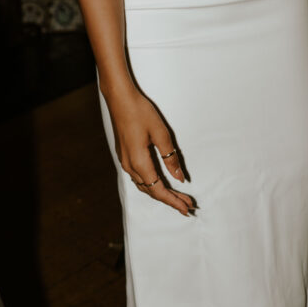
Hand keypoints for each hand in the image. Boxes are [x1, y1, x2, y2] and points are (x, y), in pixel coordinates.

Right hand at [106, 85, 194, 214]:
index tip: (187, 209)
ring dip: (161, 192)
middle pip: (151, 190)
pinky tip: (160, 181)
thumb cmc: (140, 112)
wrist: (119, 97)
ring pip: (144, 185)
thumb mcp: (161, 133)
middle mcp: (130, 166)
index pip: (158, 190)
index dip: (173, 201)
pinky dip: (152, 184)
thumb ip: (170, 157)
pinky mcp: (124, 155)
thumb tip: (179, 178)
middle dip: (170, 199)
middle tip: (188, 205)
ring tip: (178, 196)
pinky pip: (139, 177)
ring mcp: (125, 161)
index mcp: (139, 162)